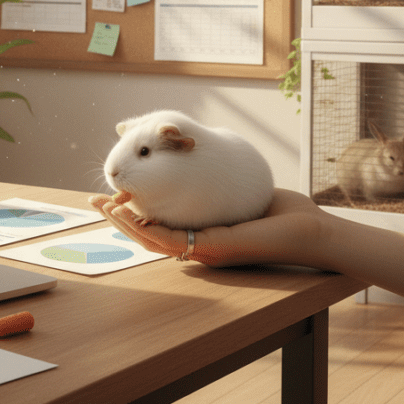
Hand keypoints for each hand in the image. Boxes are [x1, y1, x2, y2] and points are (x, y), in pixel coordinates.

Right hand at [89, 189, 329, 268]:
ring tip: (104, 206)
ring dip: (123, 225)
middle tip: (93, 201)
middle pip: (146, 235)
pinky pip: (169, 241)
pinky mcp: (212, 249)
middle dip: (117, 218)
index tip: (113, 197)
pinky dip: (145, 229)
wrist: (311, 231)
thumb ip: (217, 181)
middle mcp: (199, 247)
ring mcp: (204, 251)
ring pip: (151, 240)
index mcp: (203, 235)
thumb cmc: (284, 214)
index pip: (158, 226)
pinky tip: (129, 216)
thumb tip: (197, 151)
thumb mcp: (239, 191)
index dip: (132, 214)